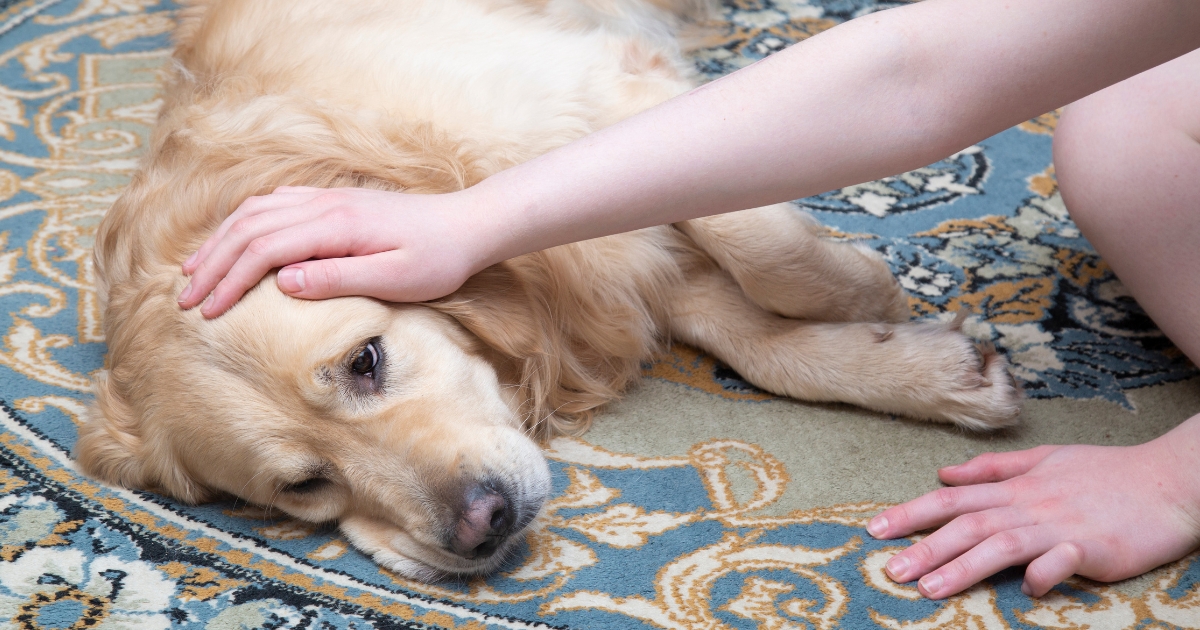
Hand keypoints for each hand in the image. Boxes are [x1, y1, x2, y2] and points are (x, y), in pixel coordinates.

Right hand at [177, 186, 494, 316]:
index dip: (229, 281)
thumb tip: (283, 282)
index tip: (206, 312)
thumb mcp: (396, 278)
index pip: (264, 250)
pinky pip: (275, 204)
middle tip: (184, 299)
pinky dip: (244, 223)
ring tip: (195, 272)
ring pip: (256, 212)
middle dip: (212, 264)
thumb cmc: (439, 259)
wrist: (469, 224)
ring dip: (221, 241)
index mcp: (335, 226)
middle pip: (248, 228)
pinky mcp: (334, 202)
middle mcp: (324, 205)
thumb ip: (339, 278)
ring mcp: (327, 199)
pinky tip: (234, 239)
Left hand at [867, 419, 1199, 599]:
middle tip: (889, 569)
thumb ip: (993, 469)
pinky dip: (1044, 573)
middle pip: (967, 525)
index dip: (912, 513)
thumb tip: (945, 473)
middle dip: (924, 547)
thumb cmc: (1105, 473)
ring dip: (963, 566)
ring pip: (1001, 544)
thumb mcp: (1045, 459)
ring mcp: (1059, 526)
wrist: (1167, 481)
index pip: (952, 499)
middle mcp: (1029, 504)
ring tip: (928, 588)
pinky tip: (1027, 589)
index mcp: (1015, 486)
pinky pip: (1063, 561)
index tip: (875, 529)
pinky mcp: (1093, 547)